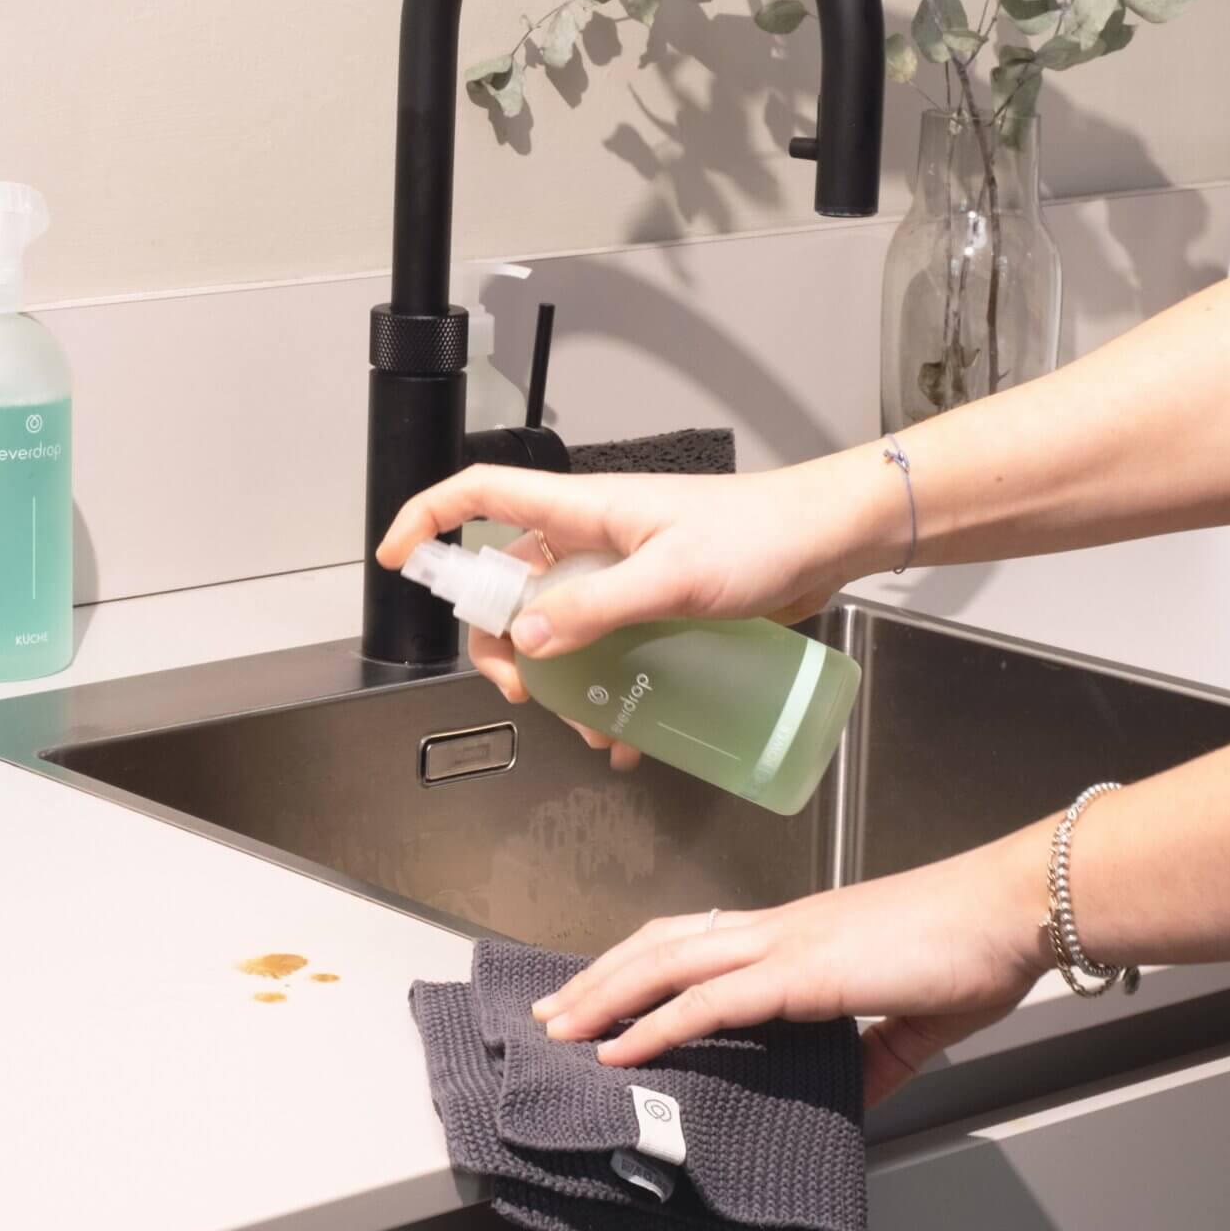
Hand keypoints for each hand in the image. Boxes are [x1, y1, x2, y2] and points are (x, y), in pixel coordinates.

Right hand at [373, 455, 892, 762]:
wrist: (830, 542)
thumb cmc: (763, 534)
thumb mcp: (673, 575)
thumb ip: (599, 607)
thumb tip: (530, 640)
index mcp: (583, 511)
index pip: (480, 497)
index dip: (429, 522)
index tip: (399, 562)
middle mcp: (593, 540)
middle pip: (509, 586)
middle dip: (502, 643)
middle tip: (525, 688)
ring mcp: (623, 576)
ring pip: (559, 630)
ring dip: (561, 683)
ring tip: (591, 723)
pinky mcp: (656, 608)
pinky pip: (608, 652)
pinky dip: (607, 694)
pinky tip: (630, 733)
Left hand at [530, 826, 1051, 1107]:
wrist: (1010, 910)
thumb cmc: (974, 947)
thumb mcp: (914, 1018)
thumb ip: (877, 1056)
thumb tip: (854, 1094)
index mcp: (798, 934)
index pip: (695, 940)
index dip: (639, 962)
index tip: (600, 992)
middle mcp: (777, 930)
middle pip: (660, 945)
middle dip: (598, 979)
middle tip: (551, 1012)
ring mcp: (784, 945)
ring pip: (666, 965)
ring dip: (606, 998)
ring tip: (562, 1030)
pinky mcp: (801, 972)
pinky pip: (709, 1001)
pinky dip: (656, 1024)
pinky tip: (622, 1048)